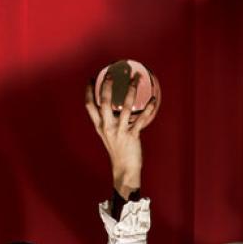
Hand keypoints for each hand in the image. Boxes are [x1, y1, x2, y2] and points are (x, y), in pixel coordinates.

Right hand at [85, 67, 161, 199]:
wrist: (124, 169)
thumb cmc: (118, 151)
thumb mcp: (108, 135)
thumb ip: (109, 121)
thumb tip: (116, 106)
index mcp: (100, 126)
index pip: (90, 107)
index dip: (89, 92)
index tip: (92, 80)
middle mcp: (108, 127)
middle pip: (105, 103)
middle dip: (107, 87)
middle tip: (111, 74)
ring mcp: (120, 131)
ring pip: (125, 107)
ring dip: (131, 91)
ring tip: (135, 79)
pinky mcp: (132, 135)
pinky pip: (141, 119)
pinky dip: (148, 109)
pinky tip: (153, 101)